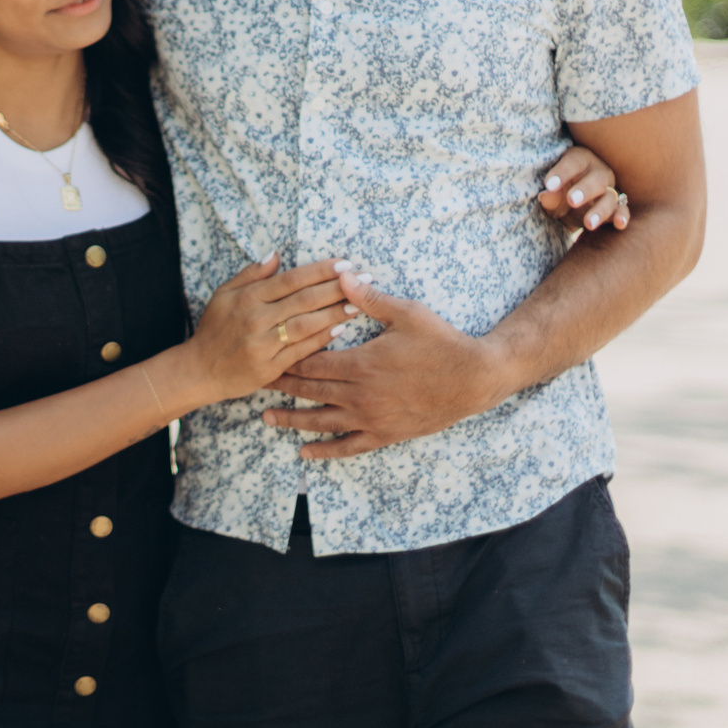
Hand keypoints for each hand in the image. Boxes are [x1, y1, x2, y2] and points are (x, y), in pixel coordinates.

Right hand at [172, 255, 357, 402]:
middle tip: (365, 279)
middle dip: (338, 288)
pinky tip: (340, 328)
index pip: (292, 279)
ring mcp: (263, 344)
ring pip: (307, 324)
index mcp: (248, 297)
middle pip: (304, 299)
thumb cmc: (214, 329)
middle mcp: (256, 319)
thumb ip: (250, 274)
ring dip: (336, 312)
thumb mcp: (224, 295)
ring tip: (360, 303)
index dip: (320, 270)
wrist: (199, 370)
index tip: (345, 263)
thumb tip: (275, 255)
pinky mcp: (269, 367)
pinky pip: (301, 351)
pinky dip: (322, 338)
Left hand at [264, 271, 521, 458]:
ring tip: (266, 418)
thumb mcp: (406, 313)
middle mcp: (360, 395)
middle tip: (254, 382)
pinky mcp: (385, 434)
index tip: (265, 353)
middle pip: (309, 390)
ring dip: (291, 420)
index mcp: (361, 363)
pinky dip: (324, 450)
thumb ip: (369, 298)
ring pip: (321, 422)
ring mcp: (371, 418)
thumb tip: (341, 275)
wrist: (474, 379)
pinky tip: (304, 452)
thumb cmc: (441, 342)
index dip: (286, 358)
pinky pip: (348, 447)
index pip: (311, 362)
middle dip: (281, 386)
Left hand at [537, 144, 629, 232]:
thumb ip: (550, 195)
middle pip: (597, 179)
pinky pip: (622, 210)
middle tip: (572, 200)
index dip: (562, 173)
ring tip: (588, 223)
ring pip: (610, 198)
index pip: (573, 162)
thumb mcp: (552, 193)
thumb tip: (545, 196)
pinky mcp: (616, 206)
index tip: (549, 185)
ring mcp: (610, 189)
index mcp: (580, 159)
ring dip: (600, 210)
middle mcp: (599, 172)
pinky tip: (619, 223)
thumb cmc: (559, 191)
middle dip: (585, 190)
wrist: (570, 206)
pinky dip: (621, 216)